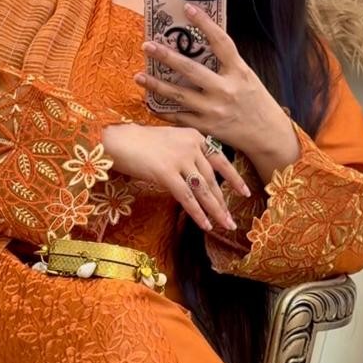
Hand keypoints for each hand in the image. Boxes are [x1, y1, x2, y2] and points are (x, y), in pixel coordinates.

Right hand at [102, 122, 250, 233]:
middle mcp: (191, 146)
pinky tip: (205, 225)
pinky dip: (198, 213)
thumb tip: (198, 176)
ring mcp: (180, 159)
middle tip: (232, 220)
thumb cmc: (138, 143)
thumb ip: (186, 153)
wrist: (116, 140)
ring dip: (215, 211)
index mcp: (195, 136)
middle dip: (223, 202)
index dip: (234, 179)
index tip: (245, 192)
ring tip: (224, 226)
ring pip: (203, 190)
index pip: (221, 160)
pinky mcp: (167, 173)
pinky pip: (187, 198)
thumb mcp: (169, 141)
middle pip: (213, 179)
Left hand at [136, 4, 298, 162]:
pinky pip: (179, 117)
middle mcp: (225, 89)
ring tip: (138, 76)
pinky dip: (163, 111)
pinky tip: (149, 103)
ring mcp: (214, 110)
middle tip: (147, 46)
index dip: (205, 23)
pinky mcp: (206, 127)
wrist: (267, 135)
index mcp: (239, 72)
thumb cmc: (257, 103)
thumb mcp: (247, 78)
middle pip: (190, 69)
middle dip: (166, 56)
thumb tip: (201, 46)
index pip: (221, 42)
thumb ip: (227, 65)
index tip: (188, 8)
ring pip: (178, 95)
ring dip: (156, 85)